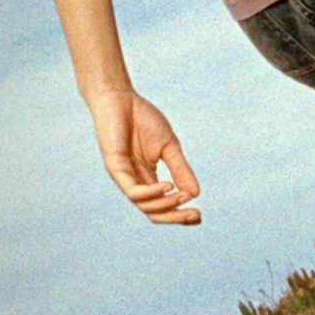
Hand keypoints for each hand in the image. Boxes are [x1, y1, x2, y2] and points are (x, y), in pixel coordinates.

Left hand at [84, 88, 200, 224]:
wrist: (120, 97)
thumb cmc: (142, 118)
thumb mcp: (168, 146)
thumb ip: (180, 169)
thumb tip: (195, 193)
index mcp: (147, 178)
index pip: (163, 204)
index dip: (180, 213)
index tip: (199, 216)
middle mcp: (135, 182)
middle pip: (154, 212)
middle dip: (175, 217)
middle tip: (195, 215)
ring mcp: (124, 177)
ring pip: (144, 205)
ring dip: (166, 205)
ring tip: (182, 196)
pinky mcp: (115, 168)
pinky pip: (133, 191)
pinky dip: (151, 193)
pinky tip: (167, 186)